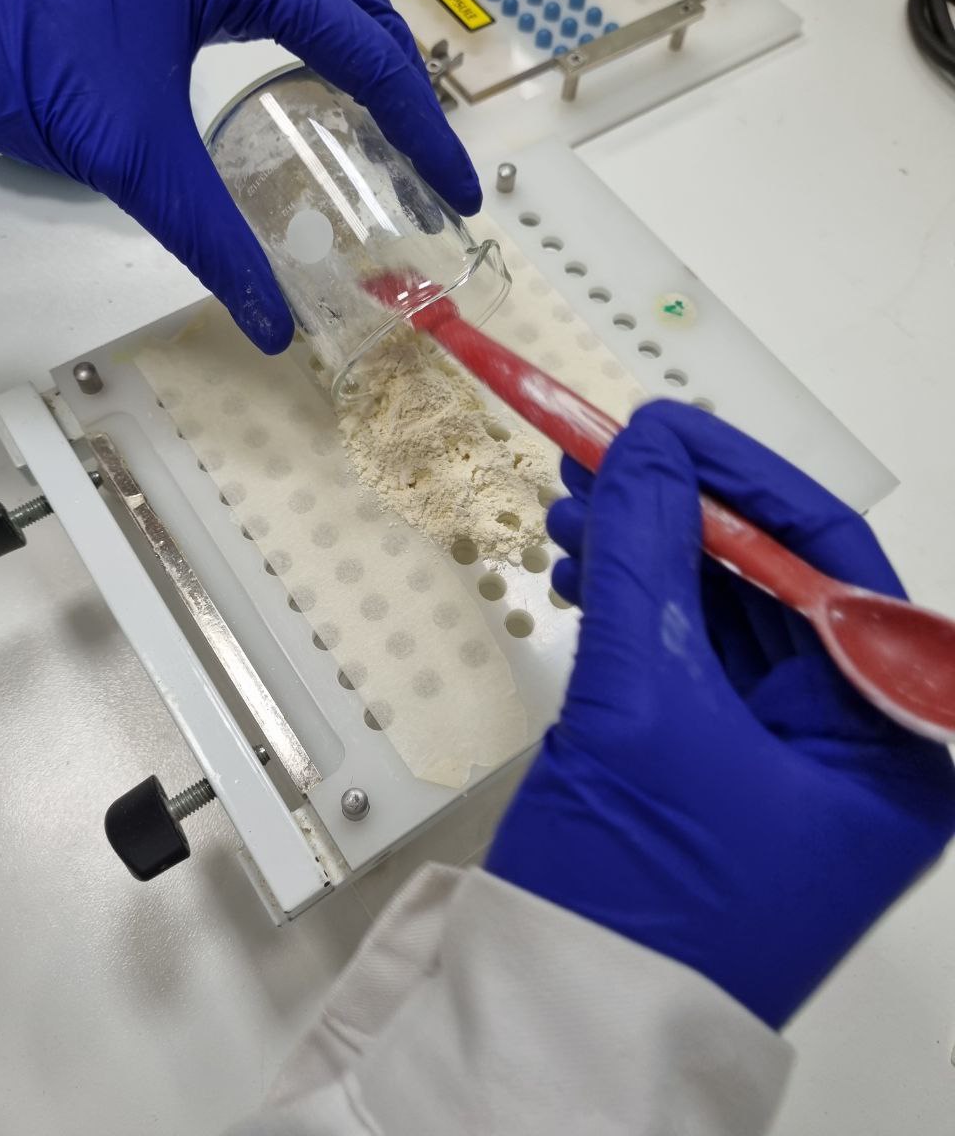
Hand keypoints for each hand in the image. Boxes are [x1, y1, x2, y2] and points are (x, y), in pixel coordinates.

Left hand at [0, 0, 479, 352]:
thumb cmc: (29, 61)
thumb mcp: (135, 159)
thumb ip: (213, 241)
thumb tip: (272, 325)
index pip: (361, 47)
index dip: (420, 126)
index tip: (454, 189)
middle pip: (360, 9)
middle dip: (407, 90)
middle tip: (432, 168)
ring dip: (372, 58)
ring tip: (399, 130)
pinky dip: (326, 43)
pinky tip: (328, 89)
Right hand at [487, 400, 954, 1028]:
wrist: (564, 1028)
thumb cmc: (637, 899)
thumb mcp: (644, 705)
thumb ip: (649, 555)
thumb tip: (648, 442)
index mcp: (892, 744)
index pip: (834, 567)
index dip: (742, 482)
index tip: (661, 428)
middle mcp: (861, 749)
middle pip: (775, 587)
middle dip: (678, 518)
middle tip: (599, 466)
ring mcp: (794, 764)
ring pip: (727, 618)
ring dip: (649, 559)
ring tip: (574, 519)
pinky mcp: (730, 770)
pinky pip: (694, 662)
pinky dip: (638, 612)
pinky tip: (588, 578)